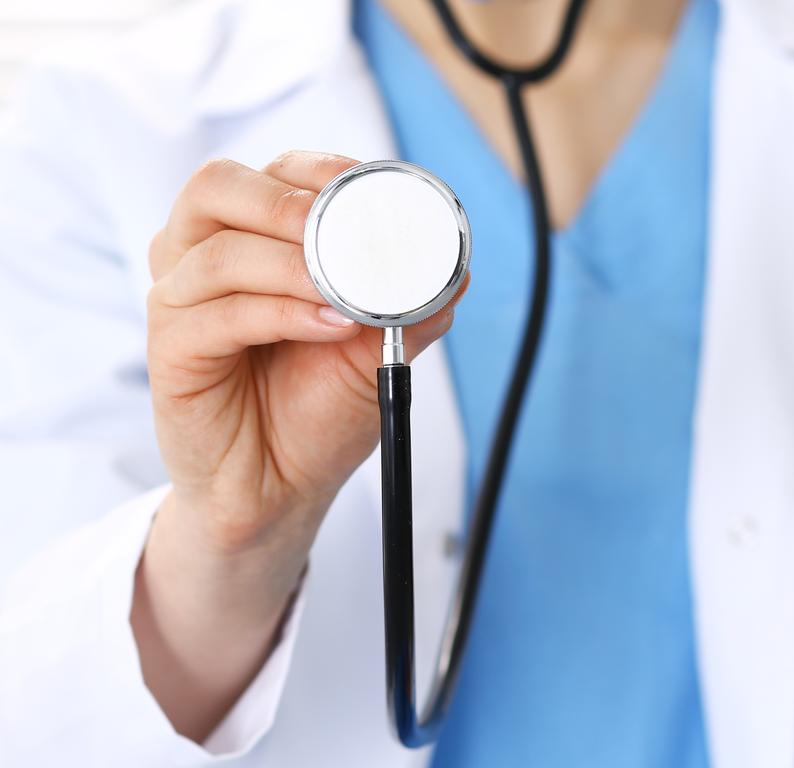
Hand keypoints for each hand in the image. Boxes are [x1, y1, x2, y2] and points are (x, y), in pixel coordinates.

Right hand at [134, 151, 464, 739]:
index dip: (317, 171)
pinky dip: (281, 314)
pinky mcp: (169, 352)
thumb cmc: (319, 411)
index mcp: (252, 242)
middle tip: (343, 232)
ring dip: (292, 267)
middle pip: (218, 188)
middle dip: (287, 202)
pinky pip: (215, 315)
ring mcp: (179, 302)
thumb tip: (456, 271)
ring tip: (348, 298)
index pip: (273, 175)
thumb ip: (409, 308)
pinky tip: (330, 327)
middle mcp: (204, 258)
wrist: (282, 487)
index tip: (366, 187)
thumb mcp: (378, 351)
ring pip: (218, 252)